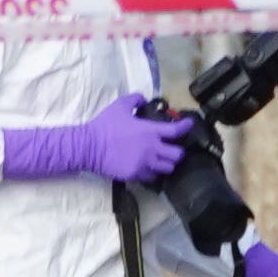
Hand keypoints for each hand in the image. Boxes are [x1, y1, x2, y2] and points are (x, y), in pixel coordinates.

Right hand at [0, 100, 191, 186]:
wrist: (89, 146)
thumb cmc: (104, 125)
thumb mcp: (119, 106)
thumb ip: (135, 100)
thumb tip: (143, 99)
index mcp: (150, 131)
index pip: (176, 131)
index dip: (186, 127)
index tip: (189, 125)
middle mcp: (152, 149)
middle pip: (177, 155)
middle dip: (178, 151)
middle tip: (173, 148)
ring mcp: (145, 164)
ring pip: (167, 168)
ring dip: (167, 163)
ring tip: (162, 160)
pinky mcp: (136, 175)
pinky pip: (152, 177)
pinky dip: (154, 173)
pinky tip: (150, 169)